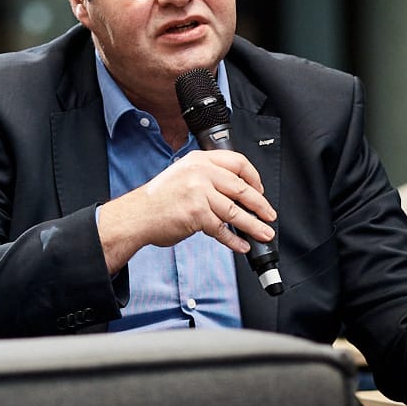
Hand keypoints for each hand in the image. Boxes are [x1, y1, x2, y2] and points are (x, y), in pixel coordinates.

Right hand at [95, 149, 276, 273]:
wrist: (137, 215)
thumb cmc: (158, 199)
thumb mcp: (183, 176)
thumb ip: (207, 178)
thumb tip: (236, 194)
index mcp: (199, 160)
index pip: (237, 162)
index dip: (254, 178)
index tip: (260, 190)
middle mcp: (200, 173)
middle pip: (241, 188)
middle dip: (260, 205)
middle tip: (269, 215)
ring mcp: (198, 193)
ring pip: (235, 211)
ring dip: (253, 225)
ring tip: (264, 233)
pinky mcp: (196, 214)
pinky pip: (222, 229)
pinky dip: (234, 240)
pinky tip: (241, 245)